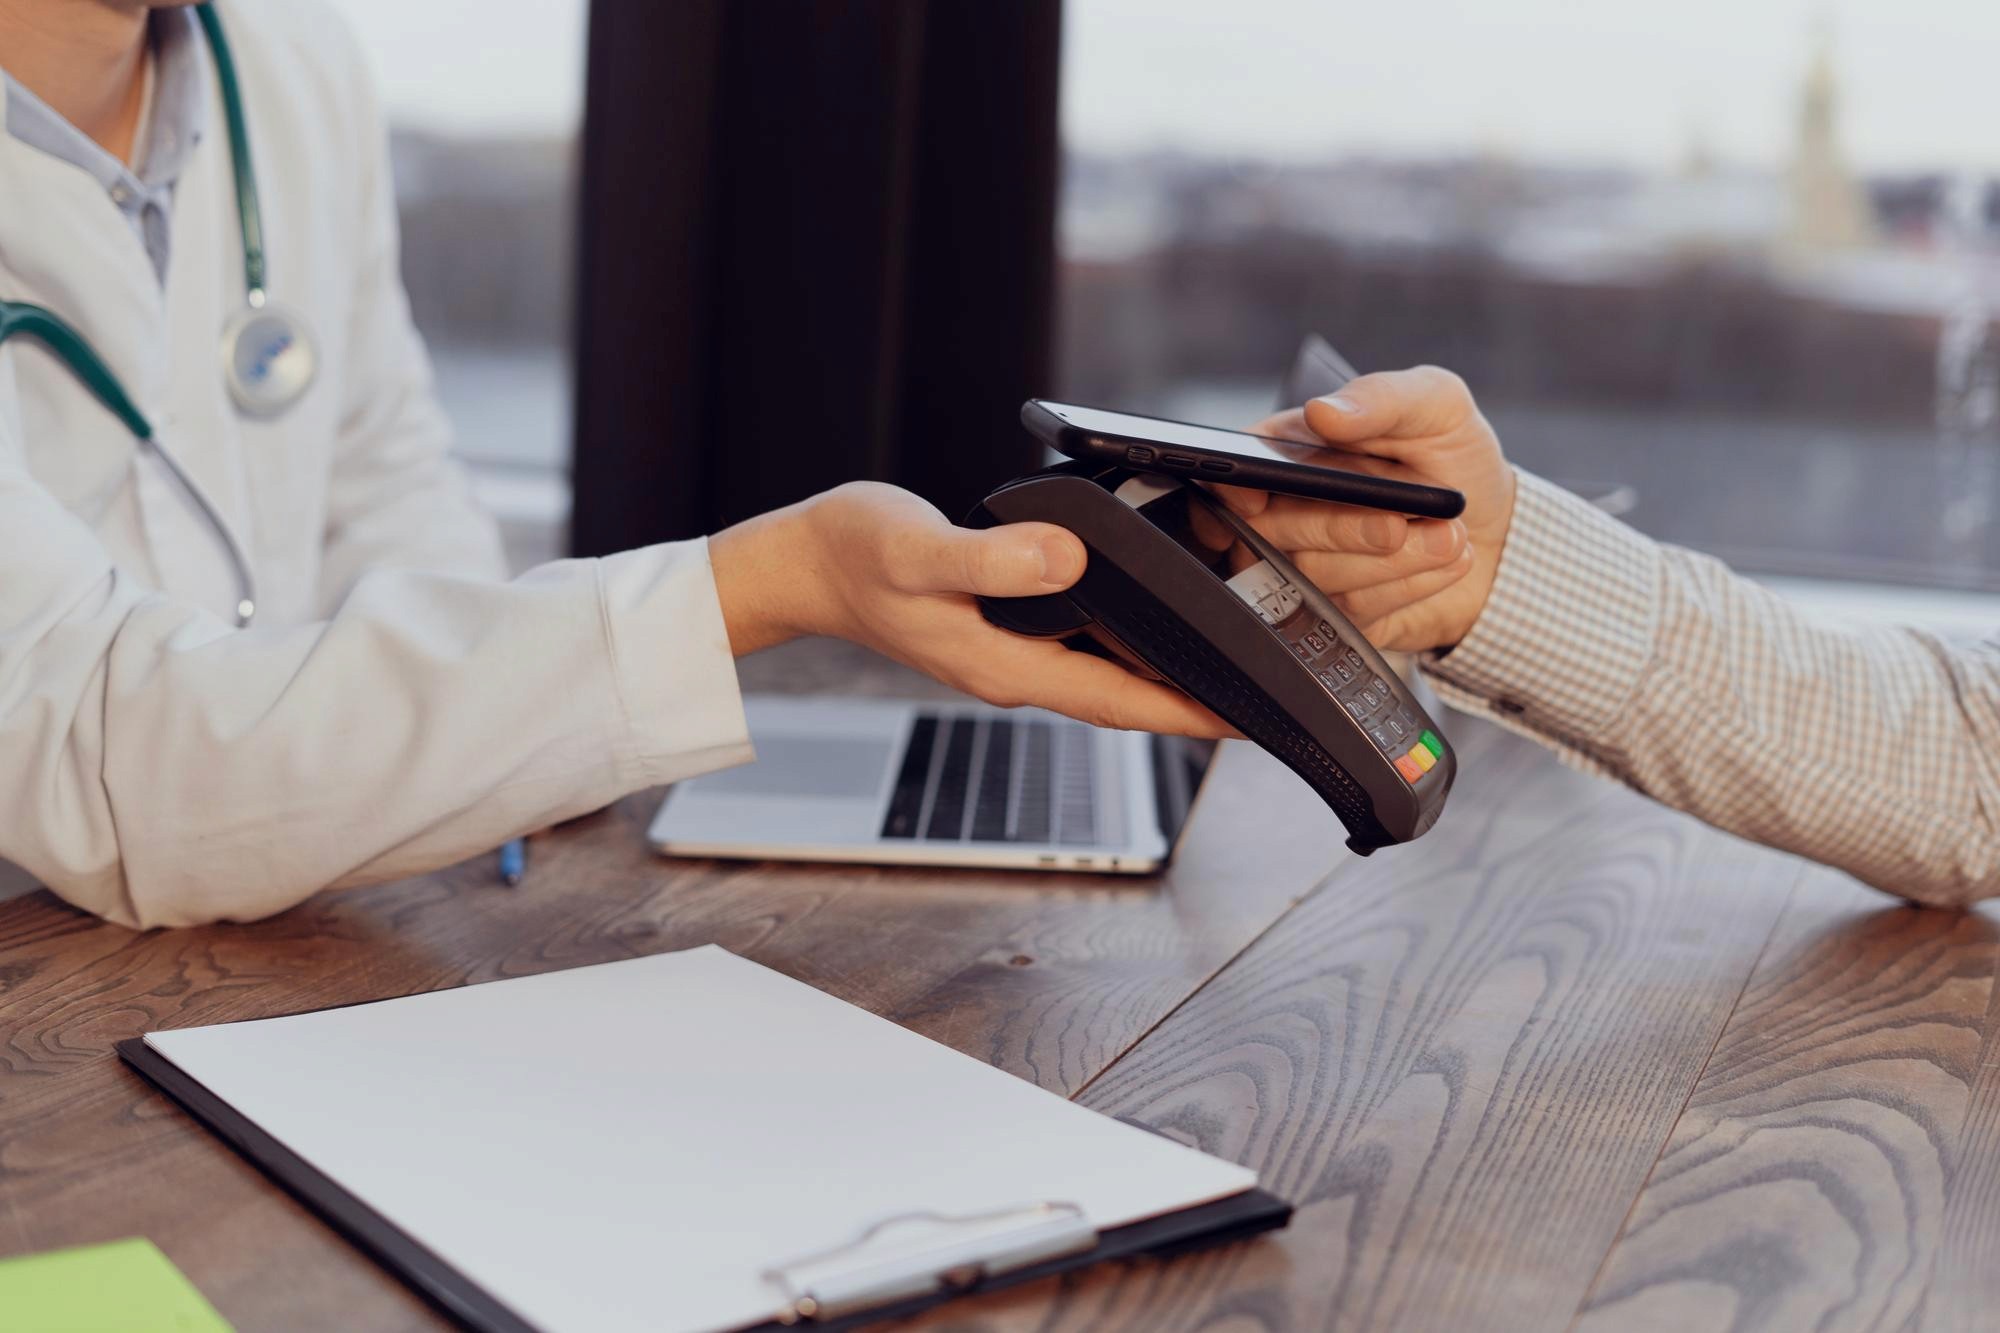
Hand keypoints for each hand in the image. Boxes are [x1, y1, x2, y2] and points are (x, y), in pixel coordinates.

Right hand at [709, 482, 1230, 737]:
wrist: (805, 564)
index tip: (1256, 717)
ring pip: (1112, 672)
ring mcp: (1013, 653)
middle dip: (1200, 699)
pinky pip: (1088, 642)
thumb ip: (988, 560)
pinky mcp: (1008, 628)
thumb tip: (1066, 560)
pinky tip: (1162, 612)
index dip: (1192, 712)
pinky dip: (1133, 635)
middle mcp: (1018, 669)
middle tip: (1275, 690)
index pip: (1121, 702)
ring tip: (1240, 655)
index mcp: (1007, 666)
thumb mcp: (917, 550)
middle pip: (1129, 697)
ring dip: (1172, 670)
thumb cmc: (853, 555)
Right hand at [1215, 366, 1515, 651]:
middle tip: (1398, 523)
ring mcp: (1306, 569)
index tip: (1255, 501)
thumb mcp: (1435, 404)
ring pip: (1316, 577)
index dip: (1231, 492)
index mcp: (1289, 454)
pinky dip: (1406, 587)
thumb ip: (1381, 398)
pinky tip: (1445, 561)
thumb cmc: (1452, 457)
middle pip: (1274, 532)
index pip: (1232, 474)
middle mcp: (1286, 513)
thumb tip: (1324, 413)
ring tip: (1449, 537)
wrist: (1501, 531)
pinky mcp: (1334, 616)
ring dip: (1392, 561)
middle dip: (1343, 528)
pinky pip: (1349, 614)